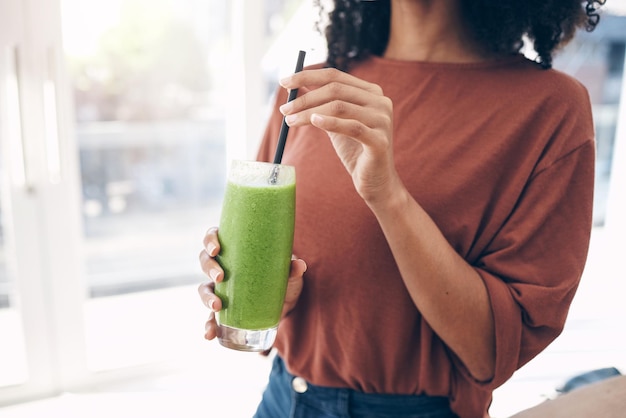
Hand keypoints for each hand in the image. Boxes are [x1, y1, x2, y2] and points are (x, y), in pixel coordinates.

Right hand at [198, 227, 306, 340]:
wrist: (286, 304)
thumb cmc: (283, 278)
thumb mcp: (289, 273)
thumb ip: (292, 268)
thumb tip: (299, 265)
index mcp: (235, 250)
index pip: (214, 237)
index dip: (210, 240)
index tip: (217, 248)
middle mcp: (224, 267)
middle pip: (205, 261)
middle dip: (209, 268)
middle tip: (220, 276)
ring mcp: (222, 290)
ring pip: (204, 289)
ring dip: (206, 298)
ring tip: (217, 307)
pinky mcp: (225, 311)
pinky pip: (211, 318)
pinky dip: (208, 326)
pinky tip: (209, 335)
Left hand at [279, 67, 399, 204]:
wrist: (375, 181)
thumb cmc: (355, 150)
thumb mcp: (337, 122)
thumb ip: (324, 103)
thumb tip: (300, 85)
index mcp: (371, 93)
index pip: (335, 76)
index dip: (307, 76)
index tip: (283, 82)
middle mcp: (380, 102)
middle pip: (335, 90)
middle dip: (305, 98)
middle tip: (284, 109)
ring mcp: (382, 120)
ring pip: (339, 107)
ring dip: (309, 113)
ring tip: (290, 121)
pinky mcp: (380, 141)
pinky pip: (352, 127)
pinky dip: (330, 122)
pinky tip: (314, 122)